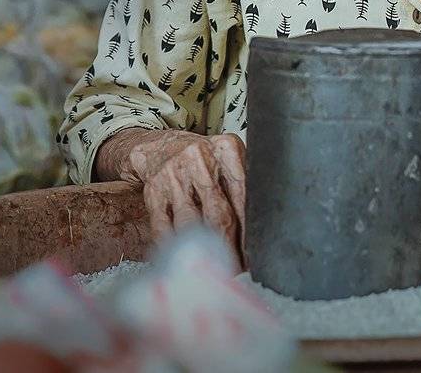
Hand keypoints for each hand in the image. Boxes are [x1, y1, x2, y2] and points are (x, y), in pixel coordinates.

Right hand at [97, 129, 247, 265]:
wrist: (163, 147)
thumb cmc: (206, 160)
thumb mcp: (231, 160)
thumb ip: (247, 186)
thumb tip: (266, 229)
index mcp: (227, 149)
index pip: (244, 195)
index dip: (251, 230)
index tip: (256, 254)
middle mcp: (200, 158)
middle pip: (219, 214)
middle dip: (230, 249)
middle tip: (238, 271)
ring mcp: (174, 175)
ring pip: (191, 225)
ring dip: (204, 255)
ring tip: (216, 272)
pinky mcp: (154, 193)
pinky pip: (164, 228)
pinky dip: (175, 249)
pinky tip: (185, 263)